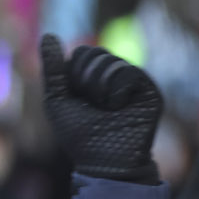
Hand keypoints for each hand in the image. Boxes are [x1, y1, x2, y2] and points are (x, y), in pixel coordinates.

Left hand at [40, 34, 163, 183]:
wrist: (106, 163)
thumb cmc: (80, 137)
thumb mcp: (57, 99)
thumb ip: (52, 69)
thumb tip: (49, 35)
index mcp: (95, 78)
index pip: (83, 53)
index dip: (73, 72)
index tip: (77, 98)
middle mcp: (116, 78)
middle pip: (95, 53)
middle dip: (85, 78)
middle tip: (93, 105)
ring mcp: (135, 84)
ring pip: (111, 61)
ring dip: (99, 87)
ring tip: (106, 108)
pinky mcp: (150, 93)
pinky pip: (129, 72)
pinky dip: (116, 89)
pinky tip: (118, 106)